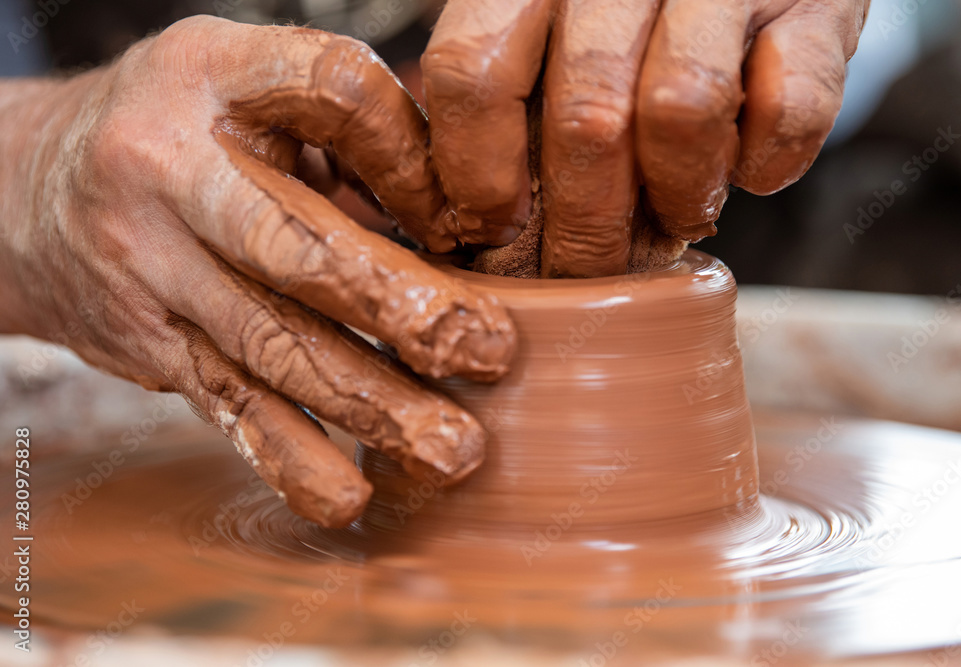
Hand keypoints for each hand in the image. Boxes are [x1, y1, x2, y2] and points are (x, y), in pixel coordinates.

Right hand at [0, 16, 514, 526]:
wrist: (30, 190)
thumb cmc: (177, 128)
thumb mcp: (245, 81)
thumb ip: (344, 124)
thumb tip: (459, 206)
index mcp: (212, 75)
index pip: (331, 90)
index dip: (407, 150)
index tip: (462, 212)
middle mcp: (170, 173)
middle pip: (296, 245)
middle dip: (400, 307)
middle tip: (489, 352)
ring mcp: (150, 269)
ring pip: (270, 344)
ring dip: (370, 404)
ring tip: (451, 448)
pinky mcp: (148, 347)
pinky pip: (225, 405)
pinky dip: (289, 457)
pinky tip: (349, 497)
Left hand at [422, 0, 869, 276]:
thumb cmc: (638, 17)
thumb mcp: (554, 31)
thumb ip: (510, 97)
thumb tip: (473, 223)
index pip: (473, 69)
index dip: (475, 167)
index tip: (492, 227)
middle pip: (585, 117)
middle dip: (583, 226)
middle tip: (586, 270)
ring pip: (682, 110)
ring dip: (677, 195)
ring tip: (677, 216)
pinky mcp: (820, 6)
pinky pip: (791, 113)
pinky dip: (768, 165)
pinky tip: (749, 169)